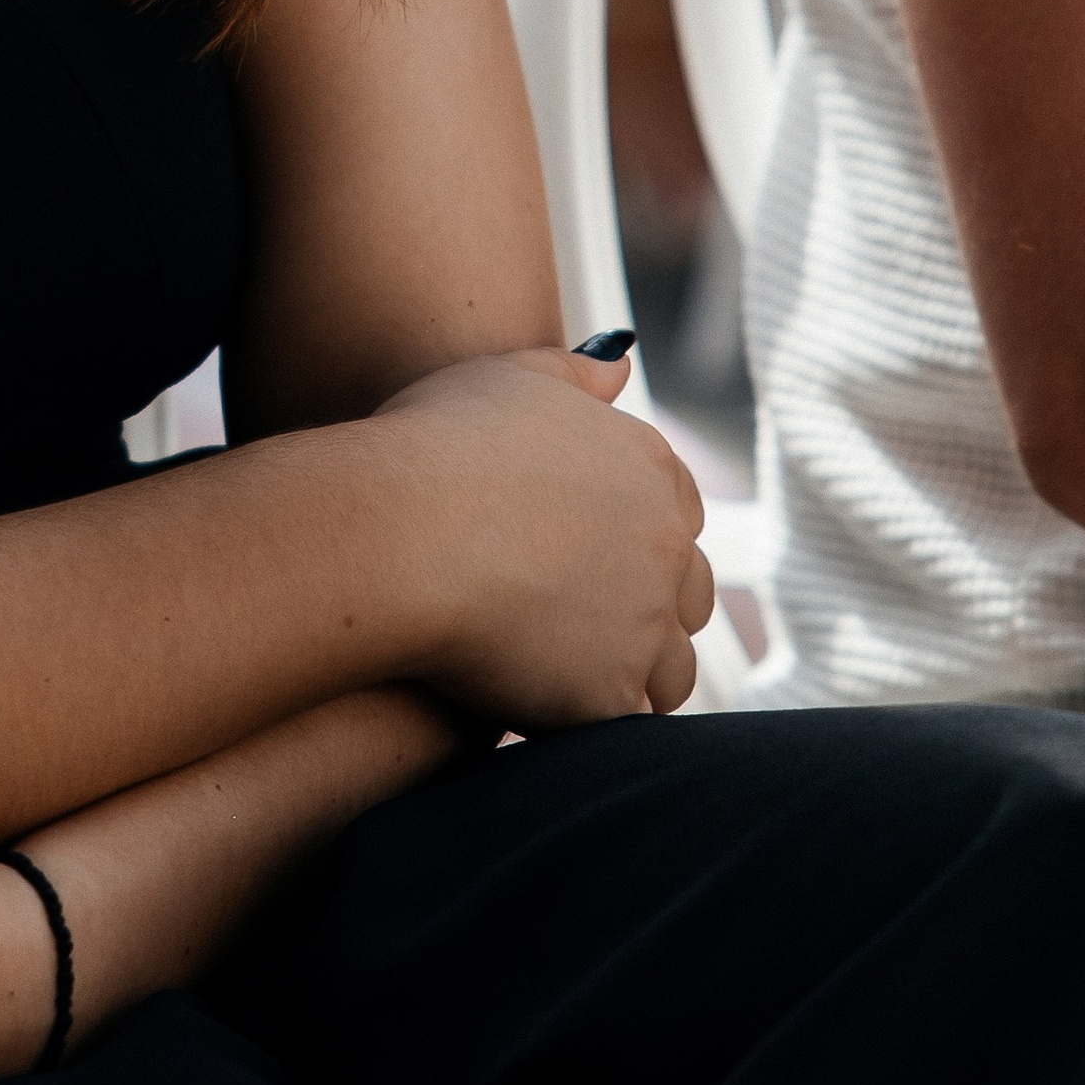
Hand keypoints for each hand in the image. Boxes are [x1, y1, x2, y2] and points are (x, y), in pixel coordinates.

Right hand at [377, 344, 712, 726]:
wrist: (397, 532)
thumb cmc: (433, 446)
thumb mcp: (506, 378)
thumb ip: (573, 374)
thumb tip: (621, 361)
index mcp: (648, 466)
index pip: (677, 511)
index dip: (632, 536)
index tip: (583, 552)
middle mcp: (666, 543)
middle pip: (687, 593)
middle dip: (648, 608)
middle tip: (570, 617)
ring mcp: (646, 622)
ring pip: (670, 669)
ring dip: (631, 672)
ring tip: (561, 672)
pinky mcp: (609, 693)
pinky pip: (624, 723)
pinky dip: (592, 719)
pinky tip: (543, 709)